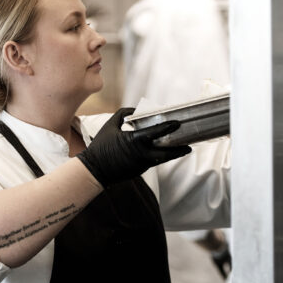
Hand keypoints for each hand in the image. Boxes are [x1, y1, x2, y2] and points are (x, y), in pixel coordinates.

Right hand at [77, 107, 191, 186]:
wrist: (94, 170)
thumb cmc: (100, 147)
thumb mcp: (110, 126)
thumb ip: (123, 115)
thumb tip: (135, 111)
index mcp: (134, 141)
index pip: (155, 133)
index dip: (168, 127)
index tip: (177, 123)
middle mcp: (141, 154)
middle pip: (165, 153)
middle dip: (178, 150)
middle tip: (188, 145)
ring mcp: (141, 165)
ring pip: (161, 159)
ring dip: (171, 154)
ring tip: (182, 149)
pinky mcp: (139, 171)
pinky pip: (153, 162)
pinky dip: (159, 156)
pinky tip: (164, 151)